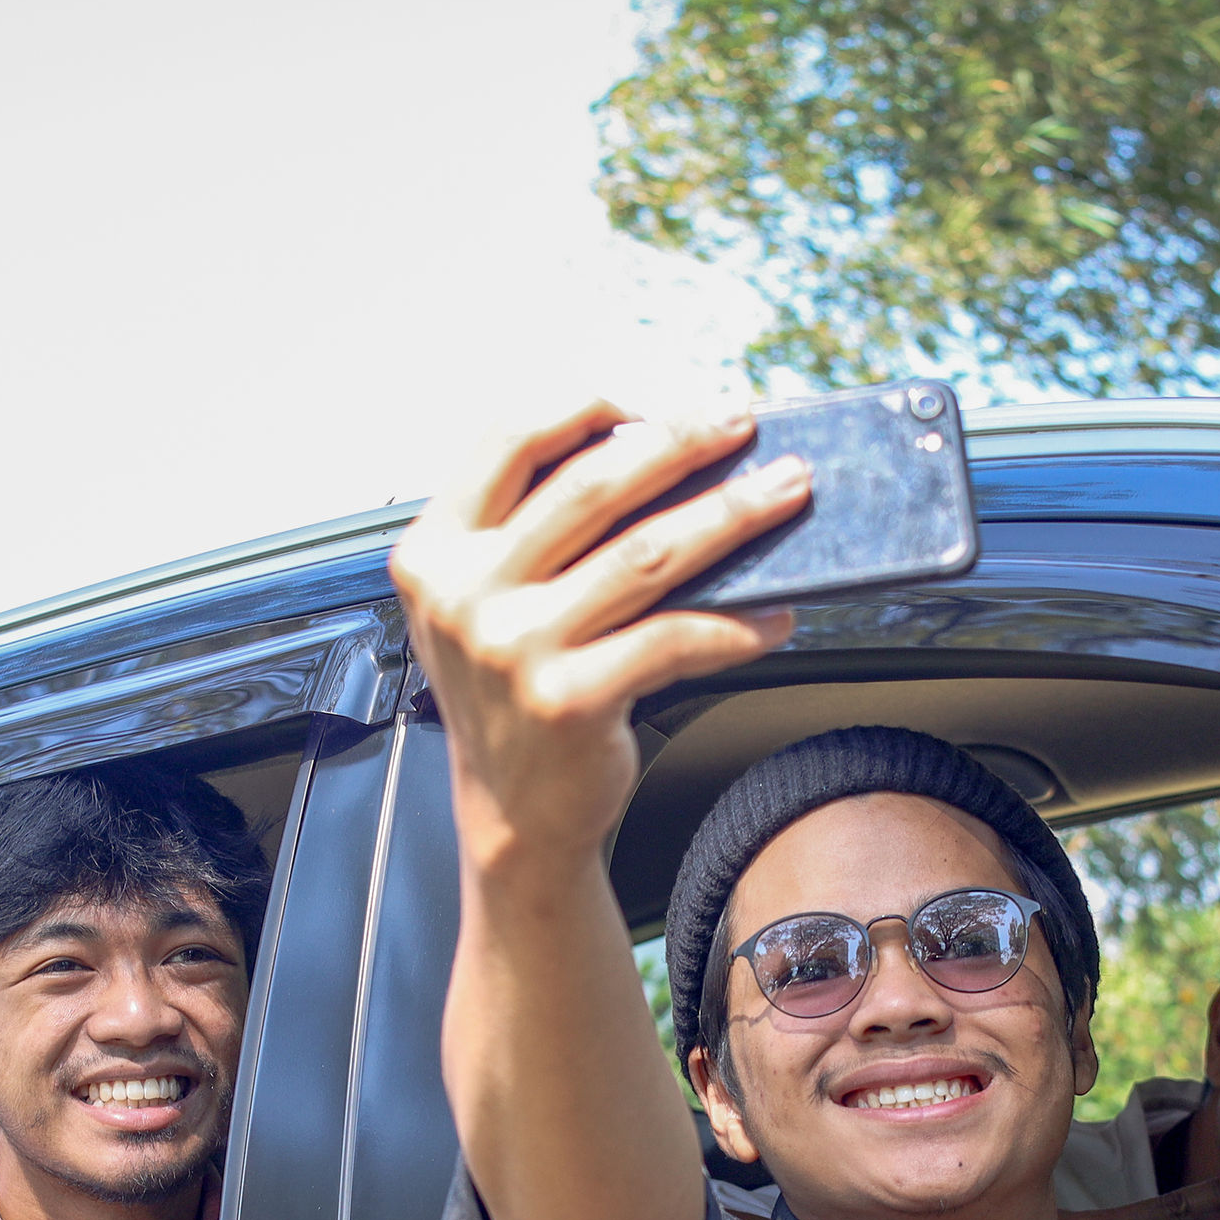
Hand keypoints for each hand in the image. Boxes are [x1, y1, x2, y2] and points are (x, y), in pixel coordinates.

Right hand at [393, 401, 813, 868]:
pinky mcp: (570, 701)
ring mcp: (514, 649)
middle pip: (593, 485)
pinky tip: (776, 613)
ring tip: (783, 491)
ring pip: (648, 553)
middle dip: (683, 442)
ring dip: (732, 513)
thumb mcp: (486, 601)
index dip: (587, 408)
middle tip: (739, 423)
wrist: (511, 813)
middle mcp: (465, 596)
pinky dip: (738, 623)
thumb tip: (654, 450)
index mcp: (436, 552)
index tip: (652, 405)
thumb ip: (532, 529)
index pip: (509, 440)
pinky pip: (676, 638)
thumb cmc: (514, 694)